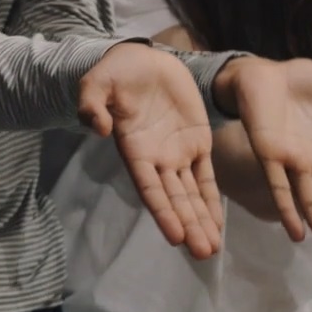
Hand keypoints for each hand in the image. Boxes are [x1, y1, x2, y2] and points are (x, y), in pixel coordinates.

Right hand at [79, 40, 222, 259]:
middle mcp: (156, 159)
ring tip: (212, 247)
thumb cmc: (117, 73)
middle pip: (174, 199)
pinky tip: (218, 223)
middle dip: (188, 225)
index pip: (150, 187)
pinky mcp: (197, 142)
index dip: (163, 212)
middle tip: (203, 253)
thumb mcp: (97, 83)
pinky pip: (207, 176)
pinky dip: (212, 200)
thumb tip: (98, 129)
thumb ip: (92, 104)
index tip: (176, 236)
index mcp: (134, 148)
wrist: (143, 59)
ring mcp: (178, 153)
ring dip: (201, 220)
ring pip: (191, 194)